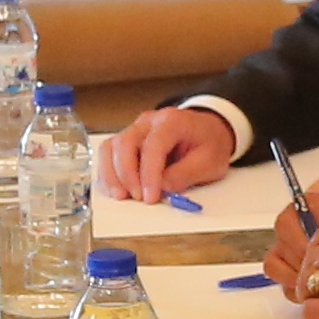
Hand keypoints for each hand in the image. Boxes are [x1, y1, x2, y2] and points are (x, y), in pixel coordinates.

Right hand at [100, 106, 235, 201]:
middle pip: (125, 143)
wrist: (207, 132)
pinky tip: (116, 190)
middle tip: (137, 197)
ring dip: (112, 175)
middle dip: (127, 174)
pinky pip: (109, 155)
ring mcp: (135, 130)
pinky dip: (108, 174)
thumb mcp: (209, 162)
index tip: (151, 197)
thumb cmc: (209, 144)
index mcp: (172, 121)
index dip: (149, 173)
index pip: (153, 145)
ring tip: (122, 196)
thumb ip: (184, 174)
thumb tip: (161, 188)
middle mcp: (149, 122)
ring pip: (111, 148)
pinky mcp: (128, 142)